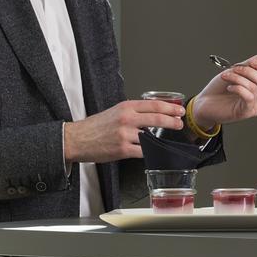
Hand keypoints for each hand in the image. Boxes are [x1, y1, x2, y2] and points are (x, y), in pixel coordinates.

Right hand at [64, 99, 184, 162]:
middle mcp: (127, 119)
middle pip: (157, 118)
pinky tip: (154, 151)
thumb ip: (133, 112)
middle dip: (172, 122)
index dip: (170, 108)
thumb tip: (152, 114)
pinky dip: (150, 151)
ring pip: (151, 137)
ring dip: (161, 139)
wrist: (76, 139)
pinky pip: (143, 151)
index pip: (154, 105)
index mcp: (126, 107)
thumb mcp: (115, 111)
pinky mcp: (123, 149)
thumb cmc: (95, 126)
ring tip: (167, 140)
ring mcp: (125, 135)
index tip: (179, 111)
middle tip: (179, 123)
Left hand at [192, 54, 256, 127]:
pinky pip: (248, 97)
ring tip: (225, 76)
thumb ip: (251, 65)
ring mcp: (255, 106)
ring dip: (238, 78)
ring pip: (254, 87)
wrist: (205, 102)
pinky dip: (237, 88)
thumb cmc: (220, 88)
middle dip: (248, 71)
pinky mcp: (246, 113)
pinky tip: (229, 87)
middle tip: (235, 68)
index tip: (252, 61)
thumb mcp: (236, 71)